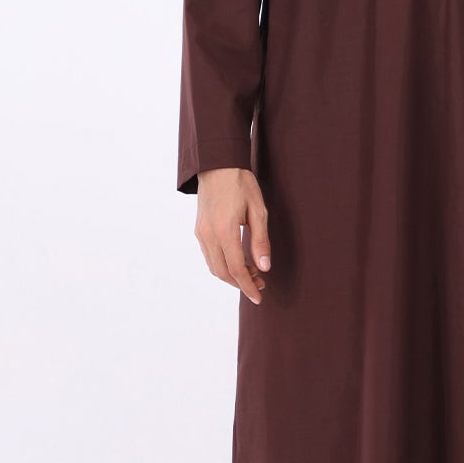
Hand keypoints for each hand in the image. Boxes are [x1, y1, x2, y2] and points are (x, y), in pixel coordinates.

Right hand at [195, 167, 270, 303]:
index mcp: (224, 230)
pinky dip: (224, 265)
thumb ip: (261, 241)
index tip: (259, 298)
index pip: (236, 269)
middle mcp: (208, 235)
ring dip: (232, 275)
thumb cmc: (241, 184)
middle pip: (223, 272)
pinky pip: (209, 256)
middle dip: (241, 283)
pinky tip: (239, 261)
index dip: (248, 287)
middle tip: (261, 284)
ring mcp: (201, 233)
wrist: (217, 164)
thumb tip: (264, 268)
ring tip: (253, 273)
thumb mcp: (258, 210)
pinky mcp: (199, 230)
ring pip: (214, 266)